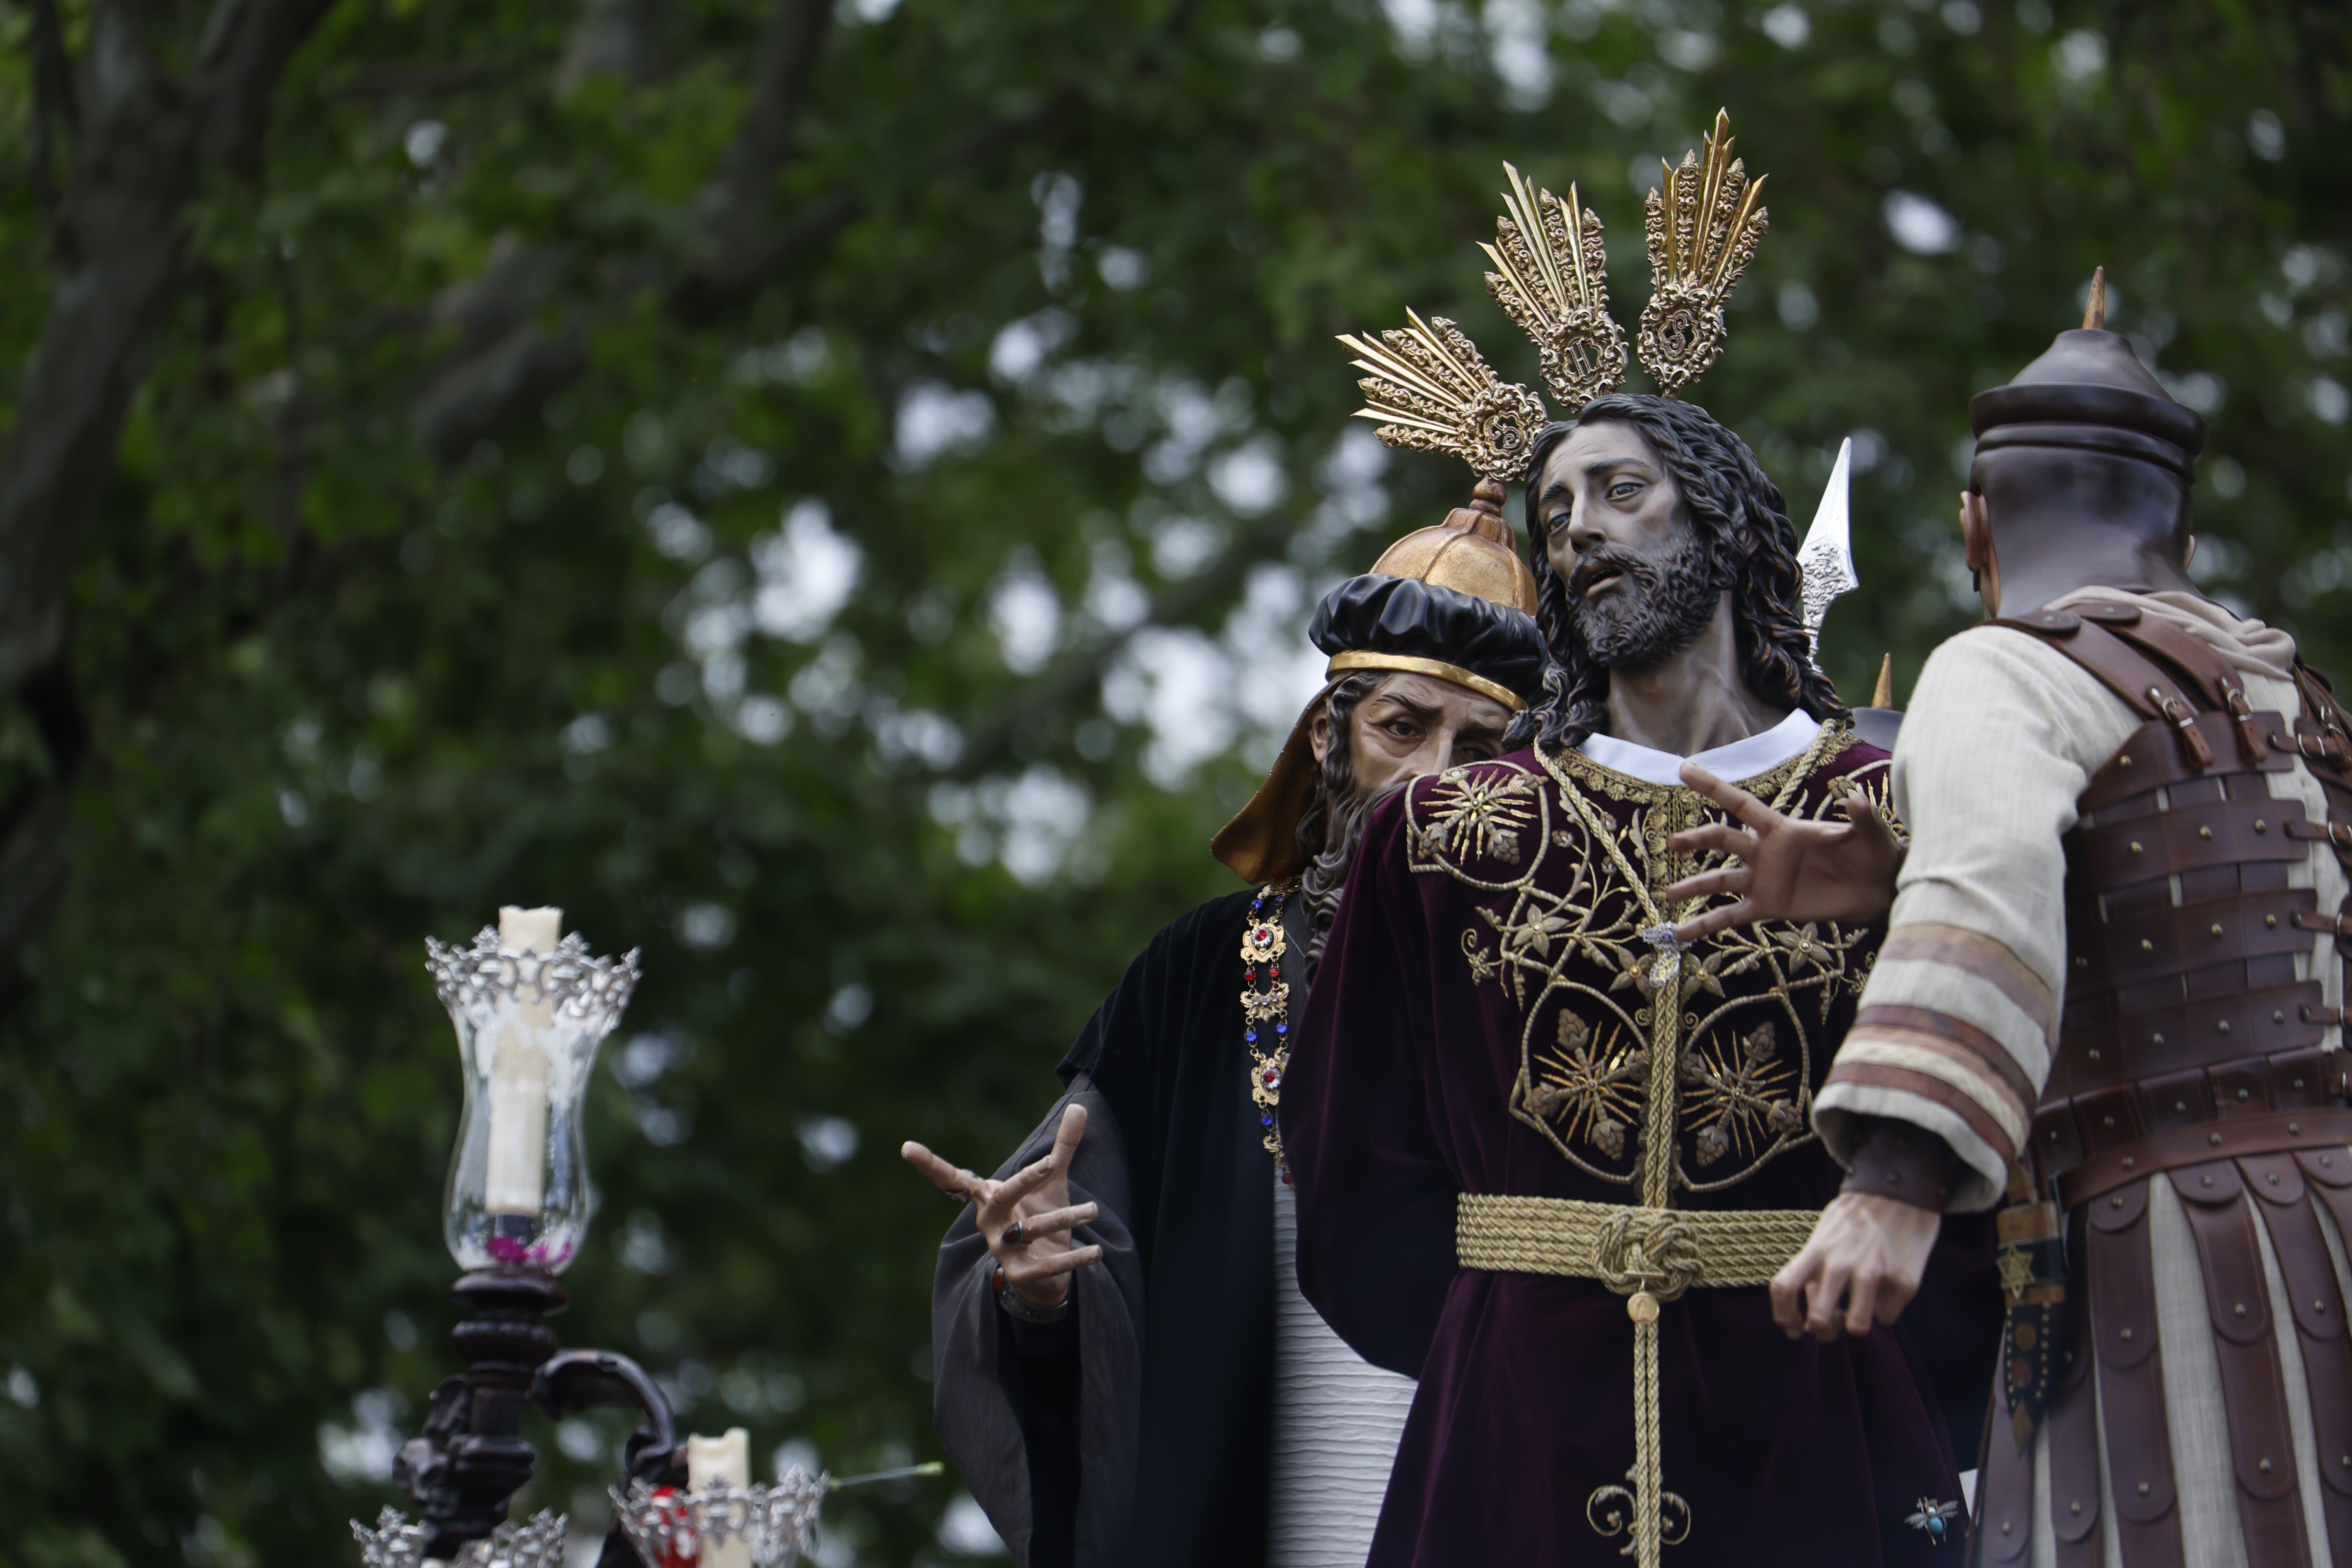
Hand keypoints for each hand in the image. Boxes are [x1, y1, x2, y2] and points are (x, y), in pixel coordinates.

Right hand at [901, 1103, 1101, 1308]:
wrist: (1041, 1274)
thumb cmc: (1038, 1215)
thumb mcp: (1051, 1180)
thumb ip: (1062, 1146)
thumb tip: (1080, 1104)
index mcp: (987, 1196)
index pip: (953, 1178)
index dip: (930, 1164)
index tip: (906, 1147)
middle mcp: (988, 1222)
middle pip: (1001, 1196)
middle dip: (1025, 1180)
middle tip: (1051, 1164)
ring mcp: (1001, 1249)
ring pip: (1031, 1228)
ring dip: (1065, 1216)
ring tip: (1093, 1208)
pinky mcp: (1019, 1274)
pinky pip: (1046, 1265)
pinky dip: (1073, 1257)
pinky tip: (1096, 1251)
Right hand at [1660, 762, 1901, 942]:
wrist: (1877, 891)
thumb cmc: (1873, 854)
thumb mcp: (1871, 833)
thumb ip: (1861, 817)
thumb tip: (1856, 797)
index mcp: (1783, 829)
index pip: (1740, 804)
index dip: (1713, 787)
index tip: (1685, 769)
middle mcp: (1766, 852)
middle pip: (1723, 841)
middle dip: (1698, 840)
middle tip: (1675, 843)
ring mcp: (1763, 881)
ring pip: (1720, 881)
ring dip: (1695, 887)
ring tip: (1669, 895)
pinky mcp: (1768, 907)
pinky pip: (1731, 917)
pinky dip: (1706, 925)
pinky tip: (1681, 935)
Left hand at [1768, 1192, 1940, 1341]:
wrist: (1902, 1189)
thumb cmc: (1857, 1217)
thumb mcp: (1825, 1234)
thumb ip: (1813, 1269)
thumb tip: (1807, 1321)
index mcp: (1816, 1250)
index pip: (1783, 1288)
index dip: (1784, 1316)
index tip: (1794, 1329)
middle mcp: (1841, 1263)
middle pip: (1819, 1320)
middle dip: (1824, 1332)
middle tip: (1831, 1325)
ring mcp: (1874, 1272)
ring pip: (1856, 1328)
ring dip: (1856, 1324)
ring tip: (1861, 1308)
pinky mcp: (1905, 1280)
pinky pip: (1888, 1317)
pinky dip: (1886, 1309)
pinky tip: (1887, 1288)